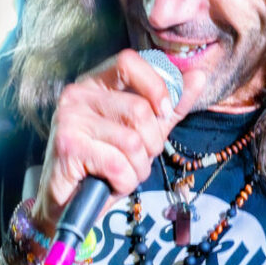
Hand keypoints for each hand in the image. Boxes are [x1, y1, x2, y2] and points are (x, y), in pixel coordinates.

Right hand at [33, 49, 205, 233]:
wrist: (68, 203)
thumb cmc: (104, 164)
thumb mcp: (142, 131)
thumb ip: (168, 106)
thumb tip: (198, 76)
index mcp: (95, 83)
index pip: (129, 61)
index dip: (155, 85)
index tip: (163, 112)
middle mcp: (77, 95)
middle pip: (139, 109)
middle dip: (151, 144)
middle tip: (135, 159)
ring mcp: (69, 119)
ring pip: (132, 142)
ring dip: (137, 168)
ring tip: (120, 174)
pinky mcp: (68, 146)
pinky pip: (118, 165)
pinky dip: (123, 182)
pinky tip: (109, 184)